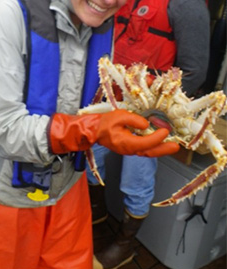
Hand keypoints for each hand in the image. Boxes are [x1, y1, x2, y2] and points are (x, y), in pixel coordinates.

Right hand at [48, 109, 178, 156]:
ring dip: (160, 149)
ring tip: (172, 146)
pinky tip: (160, 143)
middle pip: (149, 152)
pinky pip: (144, 150)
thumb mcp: (119, 116)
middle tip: (176, 147)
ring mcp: (129, 150)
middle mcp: (129, 149)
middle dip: (164, 149)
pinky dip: (153, 147)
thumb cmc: (104, 123)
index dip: (156, 138)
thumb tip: (146, 124)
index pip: (145, 143)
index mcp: (125, 142)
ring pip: (148, 152)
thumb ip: (134, 120)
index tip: (165, 131)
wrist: (93, 130)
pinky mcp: (129, 148)